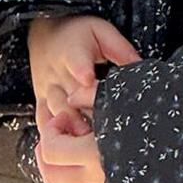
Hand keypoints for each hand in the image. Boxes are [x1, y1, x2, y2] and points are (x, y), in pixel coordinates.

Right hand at [27, 13, 140, 182]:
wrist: (42, 35)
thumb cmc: (79, 33)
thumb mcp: (100, 30)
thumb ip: (119, 48)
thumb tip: (141, 66)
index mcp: (72, 51)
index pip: (76, 60)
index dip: (81, 69)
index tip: (88, 78)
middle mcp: (57, 74)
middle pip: (68, 94)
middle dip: (82, 112)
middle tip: (99, 129)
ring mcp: (47, 90)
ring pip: (56, 112)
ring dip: (71, 128)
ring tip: (88, 145)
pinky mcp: (41, 102)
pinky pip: (45, 122)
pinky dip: (54, 137)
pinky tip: (70, 152)